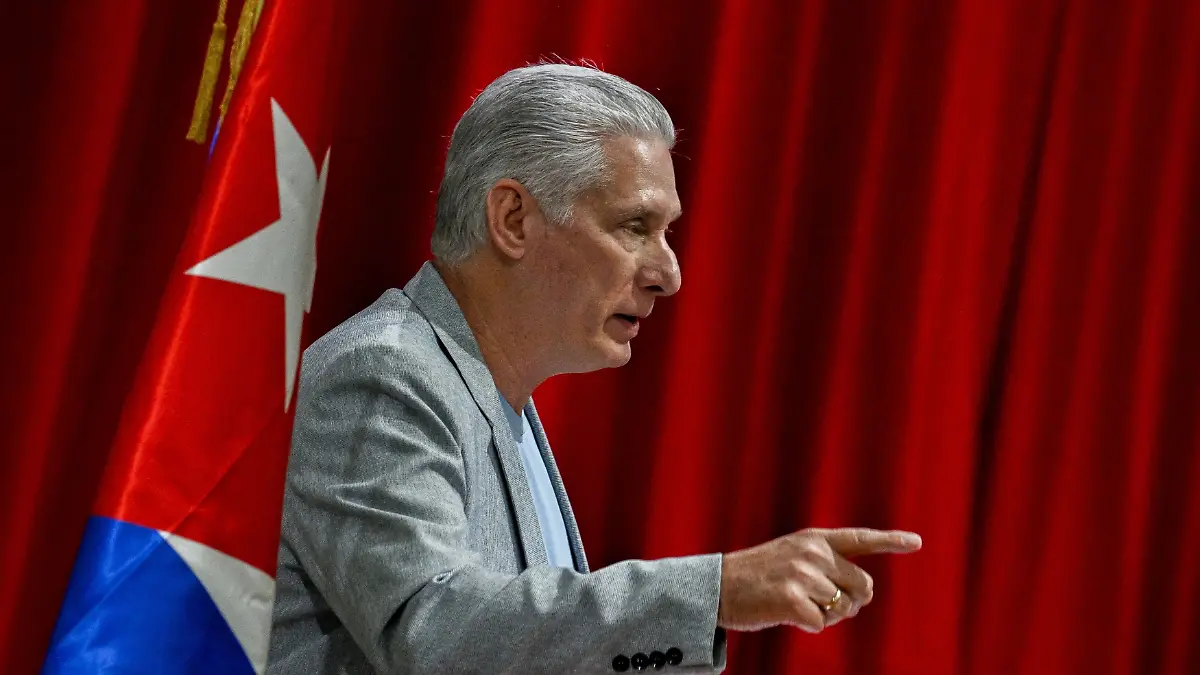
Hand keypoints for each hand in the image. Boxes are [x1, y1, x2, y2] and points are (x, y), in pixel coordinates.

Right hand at [716, 527, 921, 632]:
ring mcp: (802, 575)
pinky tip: (786, 614)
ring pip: (843, 609)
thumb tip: (859, 595)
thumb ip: (826, 565)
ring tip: (796, 605)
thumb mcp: (791, 555)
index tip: (917, 542)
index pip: (860, 538)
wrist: (718, 585)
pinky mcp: (792, 599)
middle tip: (824, 604)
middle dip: (852, 602)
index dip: (891, 541)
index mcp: (814, 539)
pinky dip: (808, 625)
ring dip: (826, 616)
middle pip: (863, 586)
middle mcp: (812, 553)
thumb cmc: (758, 576)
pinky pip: (821, 624)